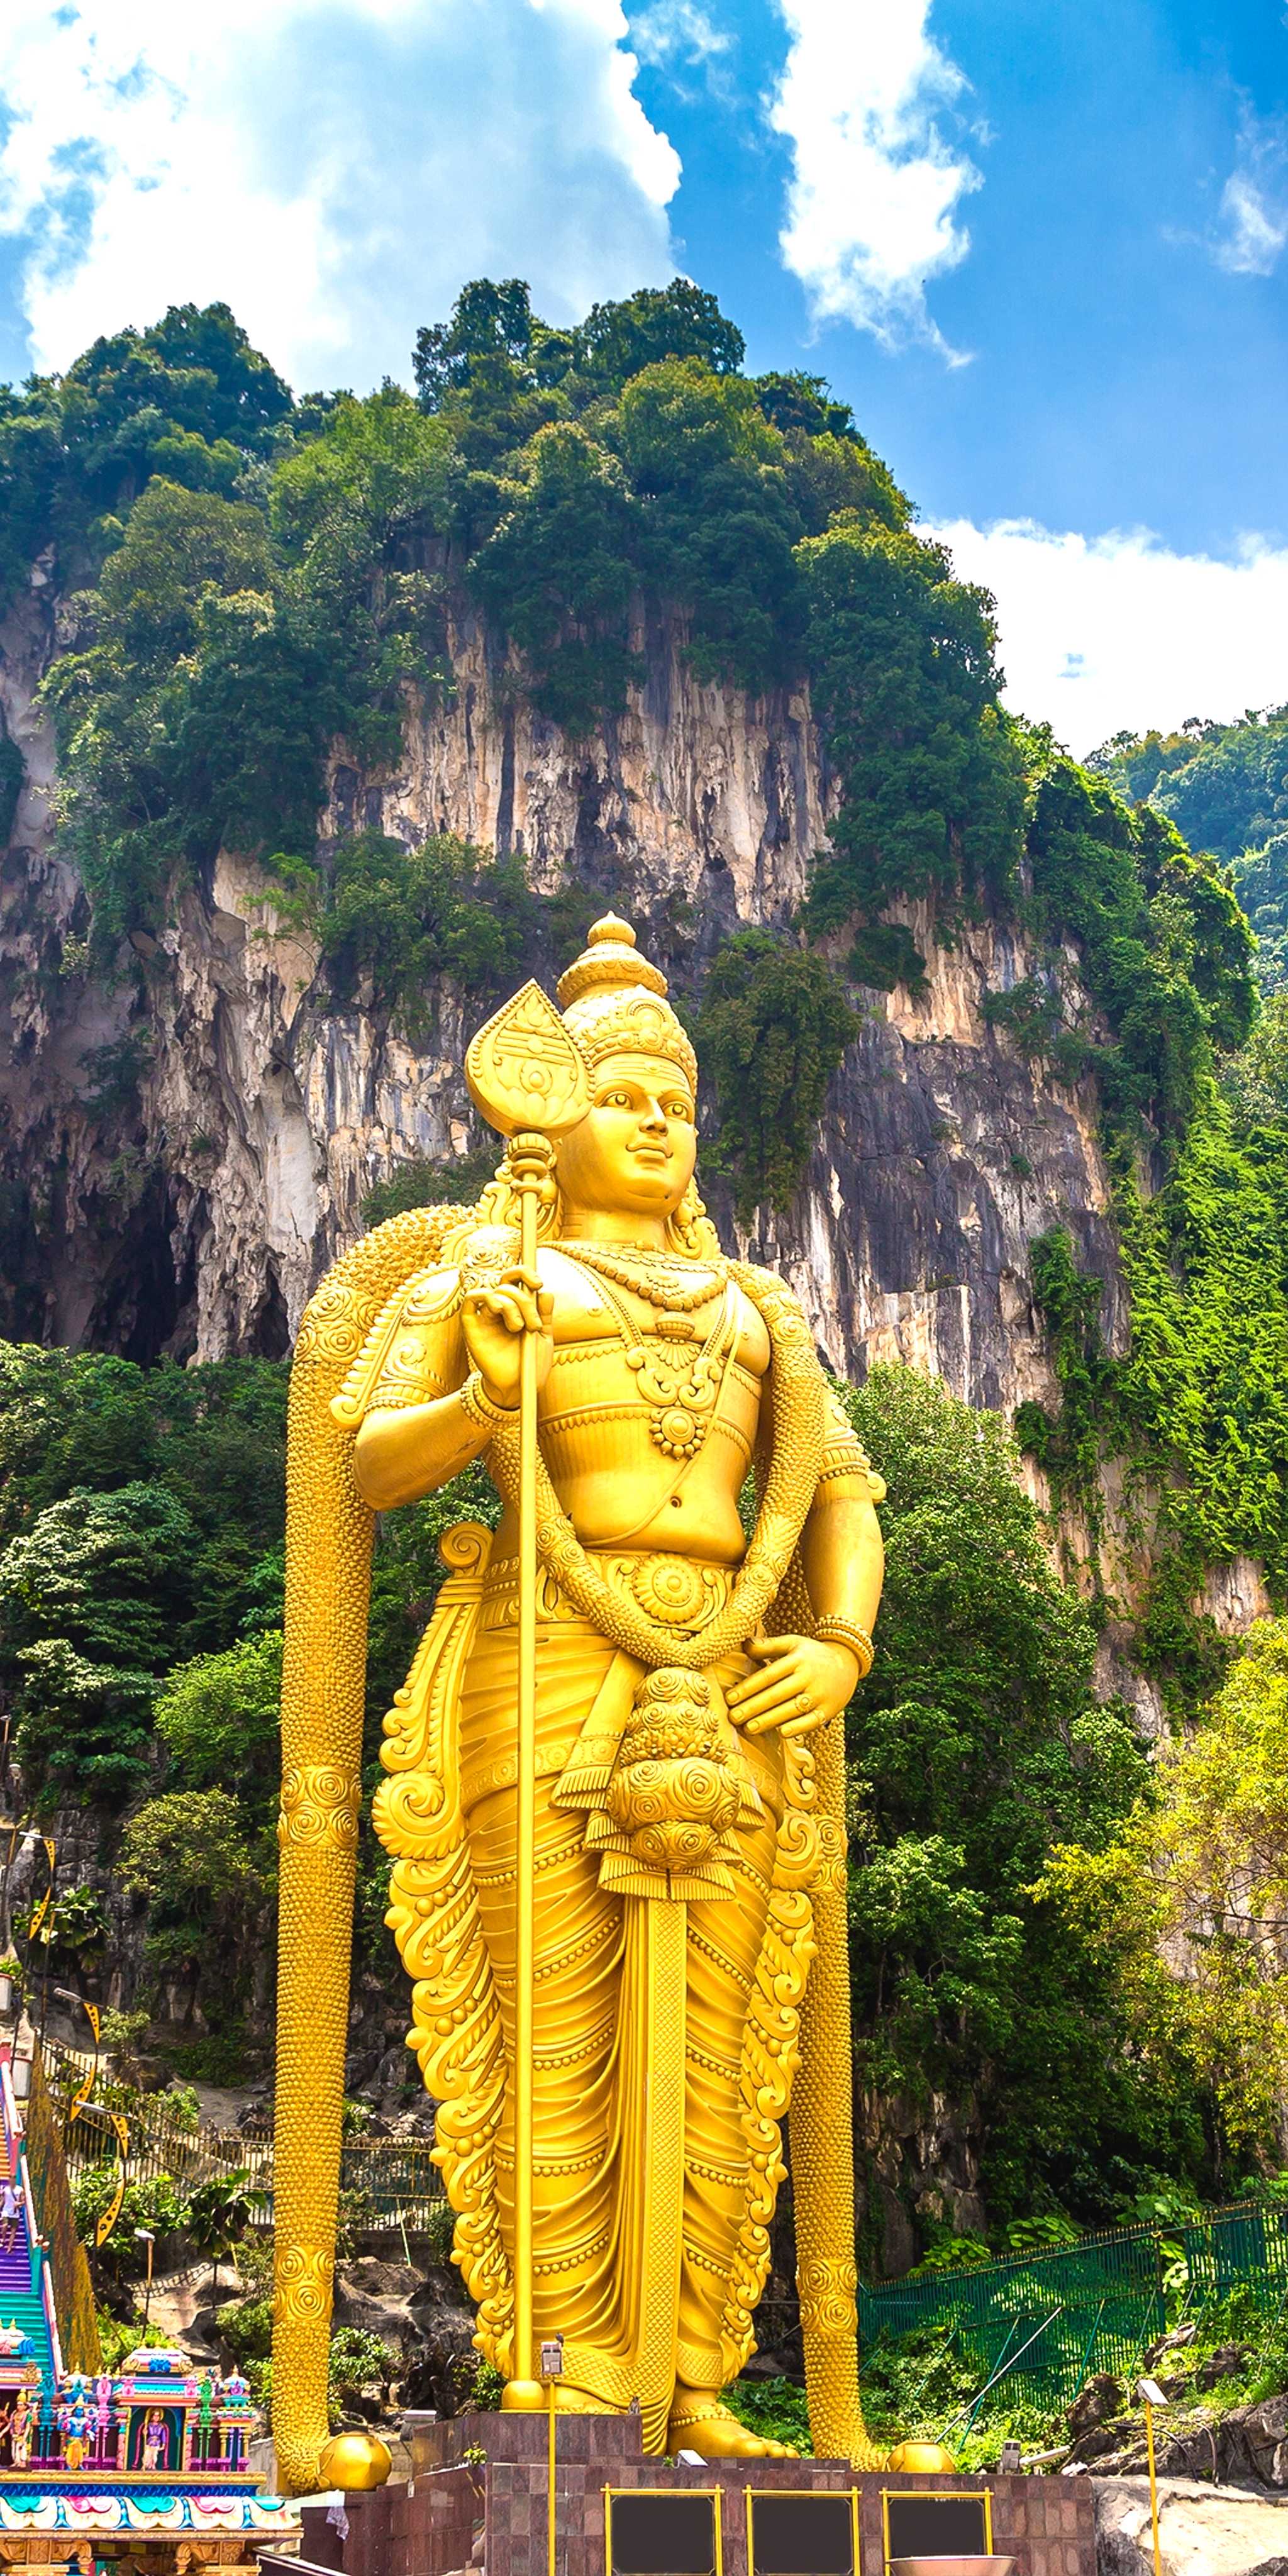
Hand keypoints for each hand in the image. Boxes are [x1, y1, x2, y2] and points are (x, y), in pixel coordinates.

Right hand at [461, 1266, 553, 1410]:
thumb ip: (545, 1314)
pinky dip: (486, 1297)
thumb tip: (545, 1292)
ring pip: (495, 1292)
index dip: (525, 1273)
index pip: (516, 1279)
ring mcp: (485, 1316)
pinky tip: (497, 1312)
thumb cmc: (530, 1364)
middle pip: (507, 1284)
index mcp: (518, 1308)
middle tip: (534, 1323)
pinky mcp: (471, 1326)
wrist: (517, 1388)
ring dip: (511, 1306)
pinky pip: (471, 1299)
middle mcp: (500, 1309)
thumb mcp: (544, 1337)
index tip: (538, 1283)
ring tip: (519, 1328)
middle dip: (525, 1300)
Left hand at [725, 1634, 858, 1737]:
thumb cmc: (812, 1654)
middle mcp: (809, 1677)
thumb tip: (743, 1644)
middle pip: (777, 1694)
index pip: (768, 1675)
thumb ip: (768, 1645)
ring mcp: (820, 1694)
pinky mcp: (830, 1709)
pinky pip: (813, 1721)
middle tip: (733, 1717)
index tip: (730, 1698)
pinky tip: (782, 1733)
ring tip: (749, 1728)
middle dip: (753, 1707)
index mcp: (797, 1659)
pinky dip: (798, 1727)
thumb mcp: (793, 1643)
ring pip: (791, 1709)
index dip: (748, 1687)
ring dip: (769, 1720)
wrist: (848, 1663)